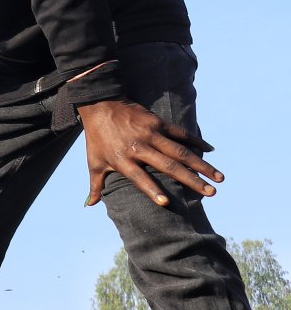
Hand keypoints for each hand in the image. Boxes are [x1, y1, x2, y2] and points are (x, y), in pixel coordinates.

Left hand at [80, 98, 219, 207]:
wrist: (100, 105)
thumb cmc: (97, 138)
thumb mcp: (94, 161)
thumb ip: (95, 184)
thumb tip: (90, 205)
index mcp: (122, 159)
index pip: (138, 177)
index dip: (151, 190)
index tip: (165, 203)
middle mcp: (138, 147)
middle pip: (168, 166)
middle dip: (191, 180)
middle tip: (211, 193)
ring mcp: (150, 133)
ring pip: (180, 151)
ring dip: (201, 165)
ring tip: (218, 177)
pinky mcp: (157, 122)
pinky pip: (180, 133)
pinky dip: (196, 141)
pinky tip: (210, 150)